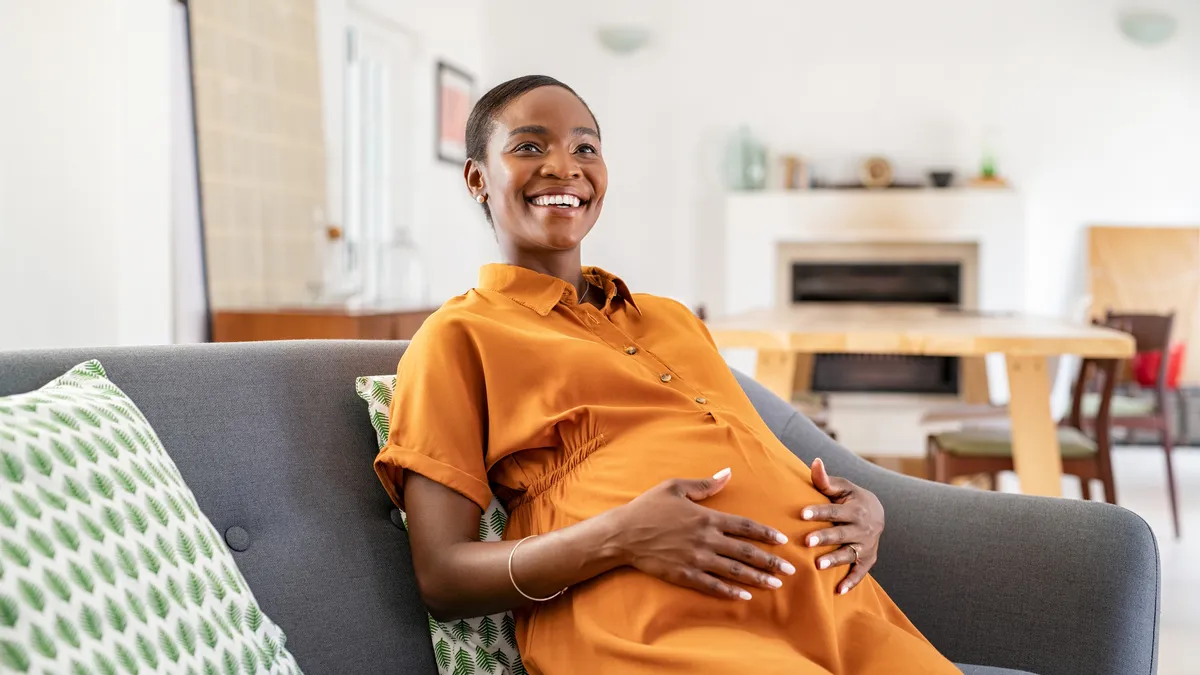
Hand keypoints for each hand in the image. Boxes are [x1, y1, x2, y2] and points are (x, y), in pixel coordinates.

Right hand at [614, 469, 795, 600]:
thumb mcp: (675, 487)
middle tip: (790, 570)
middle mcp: (706, 540)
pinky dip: (730, 592)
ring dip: (757, 578)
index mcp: (707, 517)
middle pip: (746, 552)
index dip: (766, 534)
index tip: (782, 541)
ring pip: (734, 571)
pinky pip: (712, 586)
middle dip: (770, 562)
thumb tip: (728, 473)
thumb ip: (705, 484)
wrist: (623, 534)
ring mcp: (696, 559)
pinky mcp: (684, 575)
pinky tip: (744, 597)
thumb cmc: (648, 507)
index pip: (745, 526)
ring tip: (775, 585)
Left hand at [801, 458, 883, 594]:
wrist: (876, 512)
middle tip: (807, 542)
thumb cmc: (850, 498)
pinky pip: (860, 573)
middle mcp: (863, 528)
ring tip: (818, 566)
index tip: (802, 513)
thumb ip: (826, 480)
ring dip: (835, 560)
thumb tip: (814, 461)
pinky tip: (837, 590)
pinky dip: (851, 582)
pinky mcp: (868, 560)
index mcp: (855, 508)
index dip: (819, 511)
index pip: (834, 510)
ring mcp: (866, 546)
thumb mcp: (842, 487)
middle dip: (825, 538)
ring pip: (849, 554)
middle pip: (841, 534)